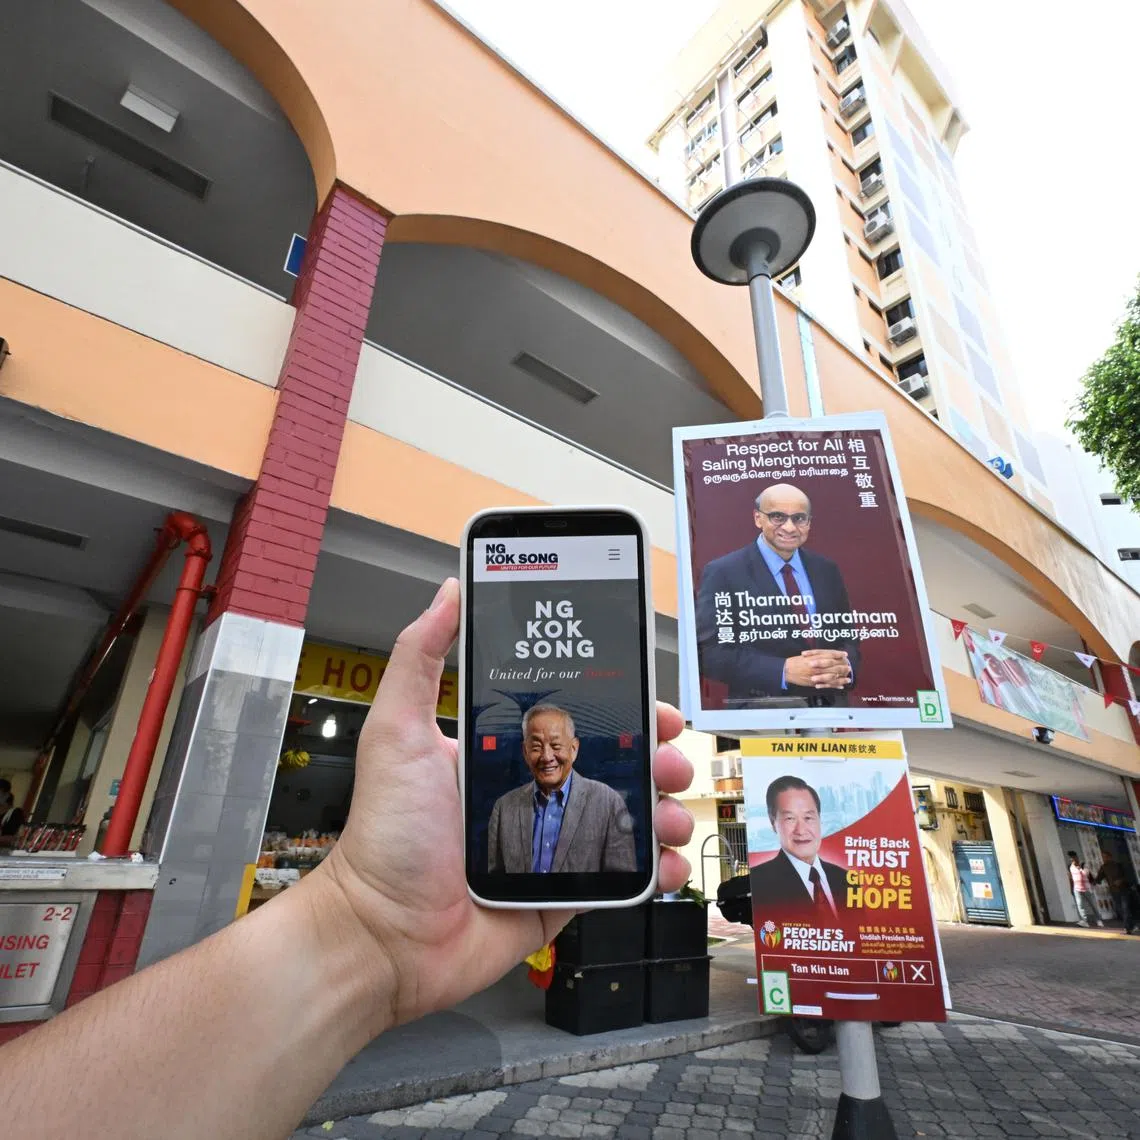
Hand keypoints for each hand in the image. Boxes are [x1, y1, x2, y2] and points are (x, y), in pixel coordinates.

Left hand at [309, 579, 693, 1034]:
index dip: (619, 706)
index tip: (648, 699)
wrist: (385, 937)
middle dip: (655, 753)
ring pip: (629, 815)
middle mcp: (533, 791)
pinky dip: (655, 869)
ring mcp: (551, 842)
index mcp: (503, 753)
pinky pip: (622, 875)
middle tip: (670, 753)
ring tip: (671, 810)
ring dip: (664, 806)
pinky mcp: (563, 889)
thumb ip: (419, 658)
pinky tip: (664, 862)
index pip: (575, 717)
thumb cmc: (386, 837)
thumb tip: (448, 593)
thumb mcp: (398, 732)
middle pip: (615, 762)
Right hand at [785, 649, 850, 688]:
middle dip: (843, 667)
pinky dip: (835, 685)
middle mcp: (818, 665)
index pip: (831, 655)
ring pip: (833, 676)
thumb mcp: (808, 655)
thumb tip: (829, 656)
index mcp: (816, 657)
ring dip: (842, 678)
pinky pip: (827, 685)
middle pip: (835, 666)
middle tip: (849, 668)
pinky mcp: (815, 682)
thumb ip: (818, 655)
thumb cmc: (796, 661)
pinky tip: (840, 686)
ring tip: (848, 679)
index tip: (845, 655)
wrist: (787, 670)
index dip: (839, 655)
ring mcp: (817, 675)